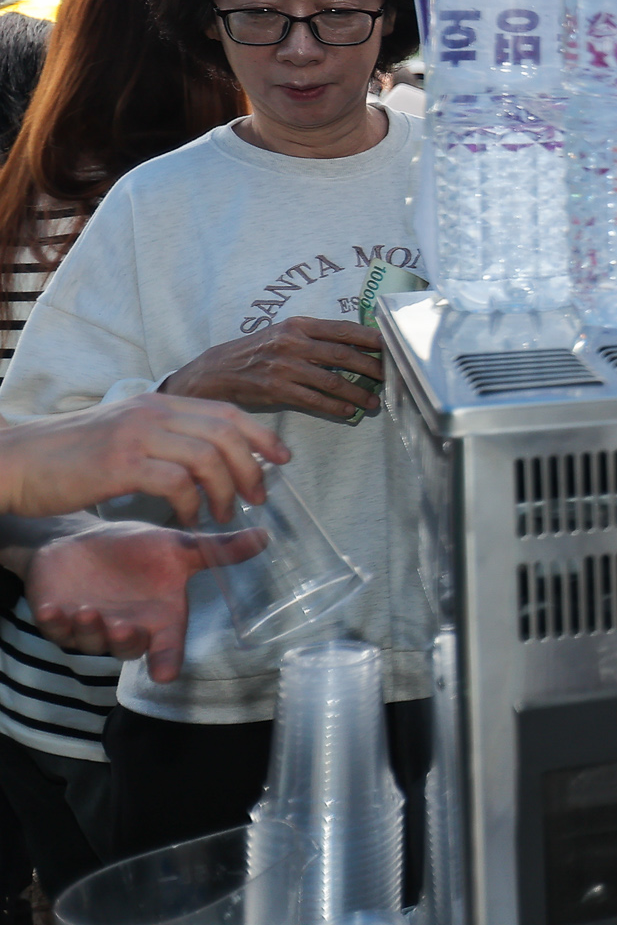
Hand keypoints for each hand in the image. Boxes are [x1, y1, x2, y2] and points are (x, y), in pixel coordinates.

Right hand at [0, 397, 285, 522]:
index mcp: (158, 403)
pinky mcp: (120, 464)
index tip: (282, 459)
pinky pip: (177, 483)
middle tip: (258, 497)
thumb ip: (165, 435)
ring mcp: (137, 436)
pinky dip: (192, 505)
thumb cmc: (70, 454)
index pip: (227, 411)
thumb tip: (209, 454)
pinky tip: (188, 521)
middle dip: (252, 468)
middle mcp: (152, 413)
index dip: (262, 434)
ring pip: (208, 458)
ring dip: (225, 491)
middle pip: (226, 433)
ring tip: (222, 514)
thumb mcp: (125, 431)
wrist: (17, 461)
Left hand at [25, 522, 267, 683]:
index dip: (168, 660)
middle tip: (124, 627)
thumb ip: (216, 550)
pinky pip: (55, 631)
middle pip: (128, 648)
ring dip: (90, 631)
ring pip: (91, 642)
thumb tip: (264, 537)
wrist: (80, 541)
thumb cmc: (133, 549)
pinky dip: (53, 623)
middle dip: (126, 641)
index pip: (168, 646)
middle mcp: (127, 628)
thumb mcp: (175, 547)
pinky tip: (53, 609)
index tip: (167, 673)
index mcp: (158, 617)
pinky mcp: (59, 622)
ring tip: (88, 611)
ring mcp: (91, 628)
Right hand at [162, 318, 382, 420]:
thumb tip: (354, 344)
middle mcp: (292, 343)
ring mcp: (283, 366)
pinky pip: (313, 400)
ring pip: (331, 380)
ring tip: (374, 401)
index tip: (390, 345)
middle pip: (342, 355)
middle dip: (371, 367)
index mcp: (297, 325)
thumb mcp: (283, 334)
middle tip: (390, 377)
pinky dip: (334, 407)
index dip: (369, 337)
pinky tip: (348, 412)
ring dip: (357, 393)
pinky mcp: (275, 389)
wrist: (215, 370)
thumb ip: (314, 336)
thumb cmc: (256, 351)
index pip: (342, 329)